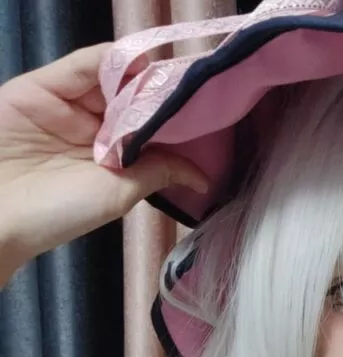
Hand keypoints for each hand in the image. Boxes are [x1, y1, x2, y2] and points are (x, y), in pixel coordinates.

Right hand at [0, 43, 207, 282]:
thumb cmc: (57, 213)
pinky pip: (78, 67)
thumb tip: (201, 176)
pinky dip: (107, 60)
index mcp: (109, 157)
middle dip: (158, 90)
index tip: (204, 108)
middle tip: (192, 84)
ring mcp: (66, 106)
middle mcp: (90, 129)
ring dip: (137, 74)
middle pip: (130, 98)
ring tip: (167, 71)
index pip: (146, 126)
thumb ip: (156, 173)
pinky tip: (135, 61)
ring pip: (108, 80)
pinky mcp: (41, 87)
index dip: (171, 115)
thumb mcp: (117, 194)